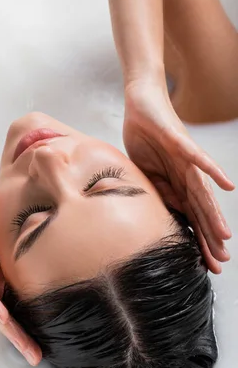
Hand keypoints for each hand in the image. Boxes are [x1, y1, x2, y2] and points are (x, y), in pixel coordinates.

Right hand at [123, 79, 233, 273]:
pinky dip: (212, 171)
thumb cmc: (144, 135)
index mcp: (176, 181)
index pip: (190, 215)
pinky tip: (227, 185)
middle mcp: (187, 173)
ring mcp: (186, 158)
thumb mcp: (146, 171)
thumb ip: (159, 190)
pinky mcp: (181, 141)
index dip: (198, 239)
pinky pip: (198, 158)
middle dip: (210, 236)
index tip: (205, 264)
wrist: (141, 102)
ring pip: (202, 191)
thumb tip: (173, 212)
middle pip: (201, 209)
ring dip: (214, 213)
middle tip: (221, 261)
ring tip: (224, 236)